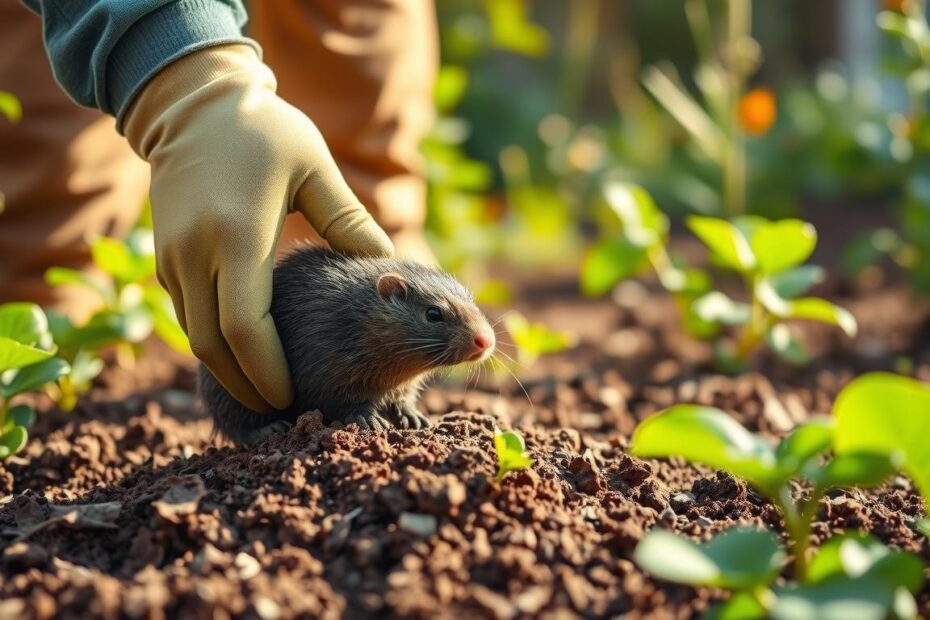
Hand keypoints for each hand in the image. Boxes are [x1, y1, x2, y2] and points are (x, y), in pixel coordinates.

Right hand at [124, 45, 392, 411]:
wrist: (192, 104)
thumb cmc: (264, 131)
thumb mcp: (314, 167)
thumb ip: (349, 221)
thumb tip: (388, 267)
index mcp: (237, 236)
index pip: (247, 330)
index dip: (268, 372)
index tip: (293, 396)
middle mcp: (196, 254)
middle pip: (213, 348)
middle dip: (247, 386)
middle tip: (284, 409)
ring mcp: (173, 257)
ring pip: (195, 336)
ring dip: (228, 369)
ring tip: (268, 390)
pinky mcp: (165, 256)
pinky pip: (188, 315)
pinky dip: (214, 342)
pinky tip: (244, 352)